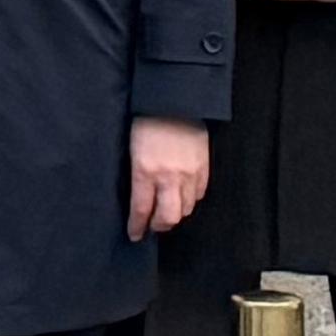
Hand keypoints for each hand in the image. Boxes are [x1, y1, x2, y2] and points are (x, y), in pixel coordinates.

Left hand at [126, 117, 209, 239]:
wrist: (175, 100)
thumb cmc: (147, 120)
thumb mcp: (132, 149)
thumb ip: (137, 174)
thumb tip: (138, 195)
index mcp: (145, 171)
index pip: (141, 210)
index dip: (137, 226)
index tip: (134, 234)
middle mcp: (168, 177)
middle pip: (168, 217)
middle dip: (158, 226)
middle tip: (152, 226)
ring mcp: (189, 173)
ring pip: (186, 209)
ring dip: (176, 214)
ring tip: (167, 211)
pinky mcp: (204, 167)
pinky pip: (199, 194)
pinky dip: (190, 200)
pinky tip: (183, 197)